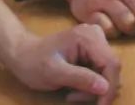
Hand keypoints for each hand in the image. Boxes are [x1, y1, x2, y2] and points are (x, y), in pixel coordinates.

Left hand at [4, 24, 120, 103]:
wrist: (23, 55)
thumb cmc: (34, 63)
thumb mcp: (54, 73)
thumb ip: (81, 79)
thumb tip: (106, 88)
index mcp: (88, 37)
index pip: (112, 64)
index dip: (110, 88)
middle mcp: (96, 36)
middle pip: (111, 69)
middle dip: (97, 90)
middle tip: (73, 98)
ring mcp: (96, 43)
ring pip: (107, 74)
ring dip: (92, 90)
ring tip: (71, 94)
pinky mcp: (93, 52)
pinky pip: (100, 73)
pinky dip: (89, 86)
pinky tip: (74, 89)